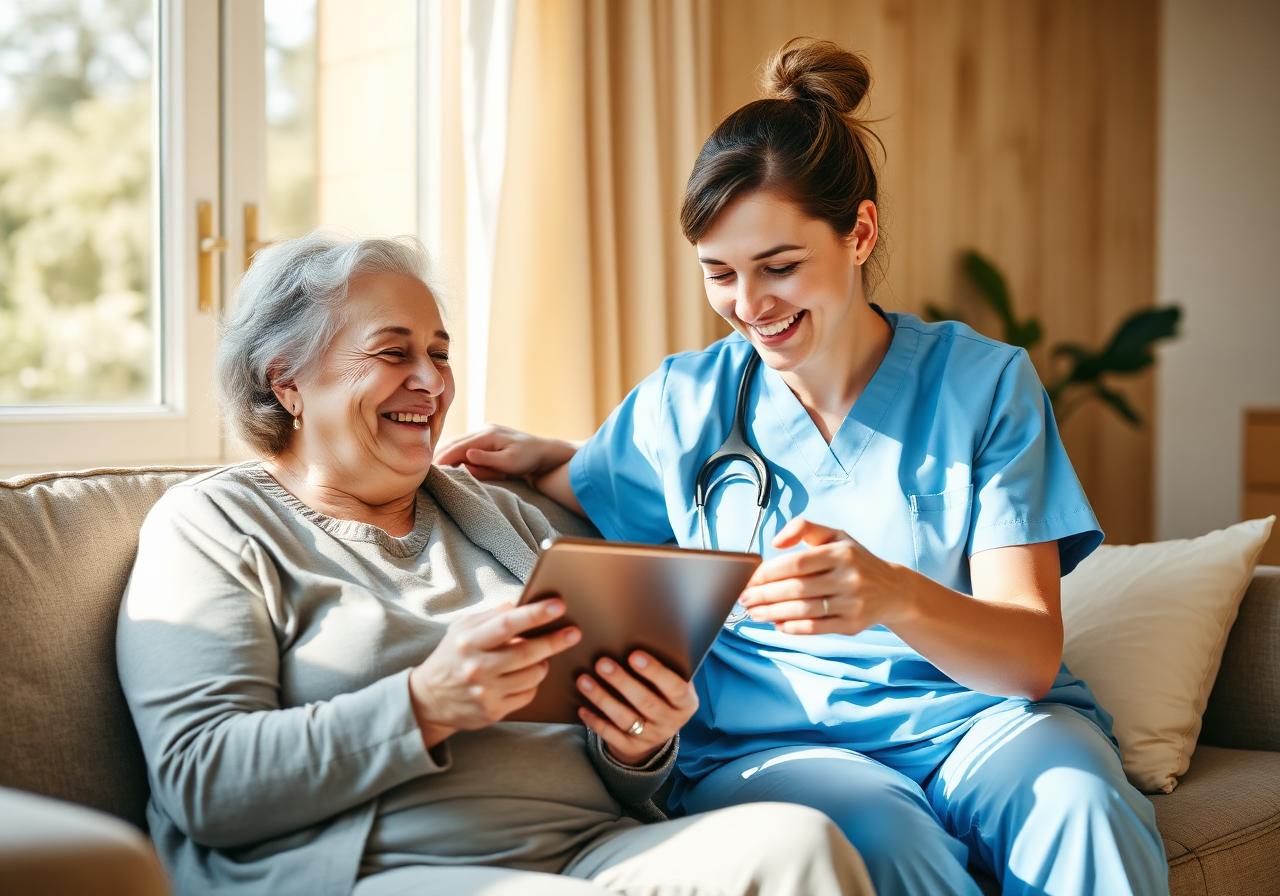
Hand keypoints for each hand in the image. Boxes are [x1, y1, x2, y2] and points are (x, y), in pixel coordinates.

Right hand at [408, 599, 580, 745]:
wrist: (428, 699)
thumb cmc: (452, 657)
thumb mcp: (462, 629)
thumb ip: (490, 615)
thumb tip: (520, 603)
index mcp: (469, 641)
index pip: (508, 624)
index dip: (536, 614)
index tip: (558, 606)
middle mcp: (477, 667)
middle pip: (526, 653)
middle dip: (555, 641)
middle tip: (574, 633)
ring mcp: (485, 692)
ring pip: (532, 676)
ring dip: (544, 664)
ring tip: (543, 657)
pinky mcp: (492, 712)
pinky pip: (527, 695)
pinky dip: (533, 684)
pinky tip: (528, 676)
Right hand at [434, 425, 575, 480]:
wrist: (544, 453)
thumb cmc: (529, 459)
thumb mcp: (511, 462)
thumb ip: (488, 459)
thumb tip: (467, 455)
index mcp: (488, 435)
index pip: (459, 447)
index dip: (443, 458)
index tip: (428, 468)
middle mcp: (484, 430)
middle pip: (454, 442)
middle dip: (439, 454)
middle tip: (422, 468)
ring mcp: (485, 432)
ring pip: (458, 442)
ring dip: (445, 453)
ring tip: (431, 466)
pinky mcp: (486, 438)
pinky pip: (465, 444)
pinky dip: (454, 452)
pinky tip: (447, 461)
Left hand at [575, 651, 697, 765]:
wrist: (658, 728)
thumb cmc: (663, 691)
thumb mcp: (672, 682)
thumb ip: (665, 666)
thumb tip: (641, 635)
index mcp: (686, 703)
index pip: (675, 688)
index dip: (655, 672)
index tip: (634, 655)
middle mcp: (671, 722)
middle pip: (646, 702)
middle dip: (622, 682)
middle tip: (602, 663)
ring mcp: (651, 737)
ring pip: (625, 718)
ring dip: (602, 698)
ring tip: (584, 680)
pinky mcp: (632, 748)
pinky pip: (611, 735)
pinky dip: (596, 721)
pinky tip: (582, 708)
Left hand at [738, 518, 906, 635]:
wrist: (893, 590)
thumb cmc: (855, 560)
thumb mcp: (835, 536)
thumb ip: (803, 528)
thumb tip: (775, 542)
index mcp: (840, 552)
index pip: (796, 562)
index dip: (768, 573)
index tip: (749, 580)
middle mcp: (848, 577)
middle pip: (797, 588)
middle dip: (765, 595)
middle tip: (744, 599)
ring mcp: (852, 602)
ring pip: (804, 610)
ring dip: (773, 613)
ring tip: (754, 613)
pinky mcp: (853, 624)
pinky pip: (816, 628)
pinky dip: (793, 628)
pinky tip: (777, 624)